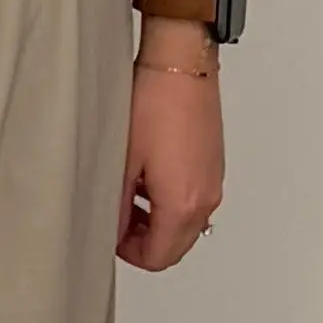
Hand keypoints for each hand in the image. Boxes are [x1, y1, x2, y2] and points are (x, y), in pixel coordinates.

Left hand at [117, 42, 222, 270]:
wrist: (181, 64)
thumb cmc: (153, 103)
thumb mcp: (122, 161)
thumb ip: (116, 206)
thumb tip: (110, 229)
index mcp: (183, 204)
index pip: (159, 257)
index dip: (129, 253)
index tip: (109, 235)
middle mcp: (206, 198)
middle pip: (176, 246)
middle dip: (145, 241)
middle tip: (116, 220)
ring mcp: (213, 181)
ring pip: (186, 225)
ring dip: (158, 222)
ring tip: (128, 196)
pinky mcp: (213, 165)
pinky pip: (194, 200)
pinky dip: (171, 202)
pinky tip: (147, 177)